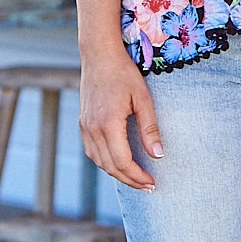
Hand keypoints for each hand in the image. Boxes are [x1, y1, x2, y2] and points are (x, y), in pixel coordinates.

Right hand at [78, 47, 163, 190]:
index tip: (152, 181)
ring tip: (136, 178)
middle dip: (130, 180)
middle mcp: (92, 129)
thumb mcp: (143, 99)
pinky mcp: (83, 123)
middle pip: (110, 167)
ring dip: (117, 173)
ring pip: (99, 162)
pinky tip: (119, 162)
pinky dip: (106, 162)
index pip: (122, 162)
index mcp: (108, 124)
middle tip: (148, 186)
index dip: (137, 176)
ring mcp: (84, 127)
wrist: (99, 55)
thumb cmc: (124, 73)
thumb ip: (150, 129)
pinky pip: (92, 151)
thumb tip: (158, 155)